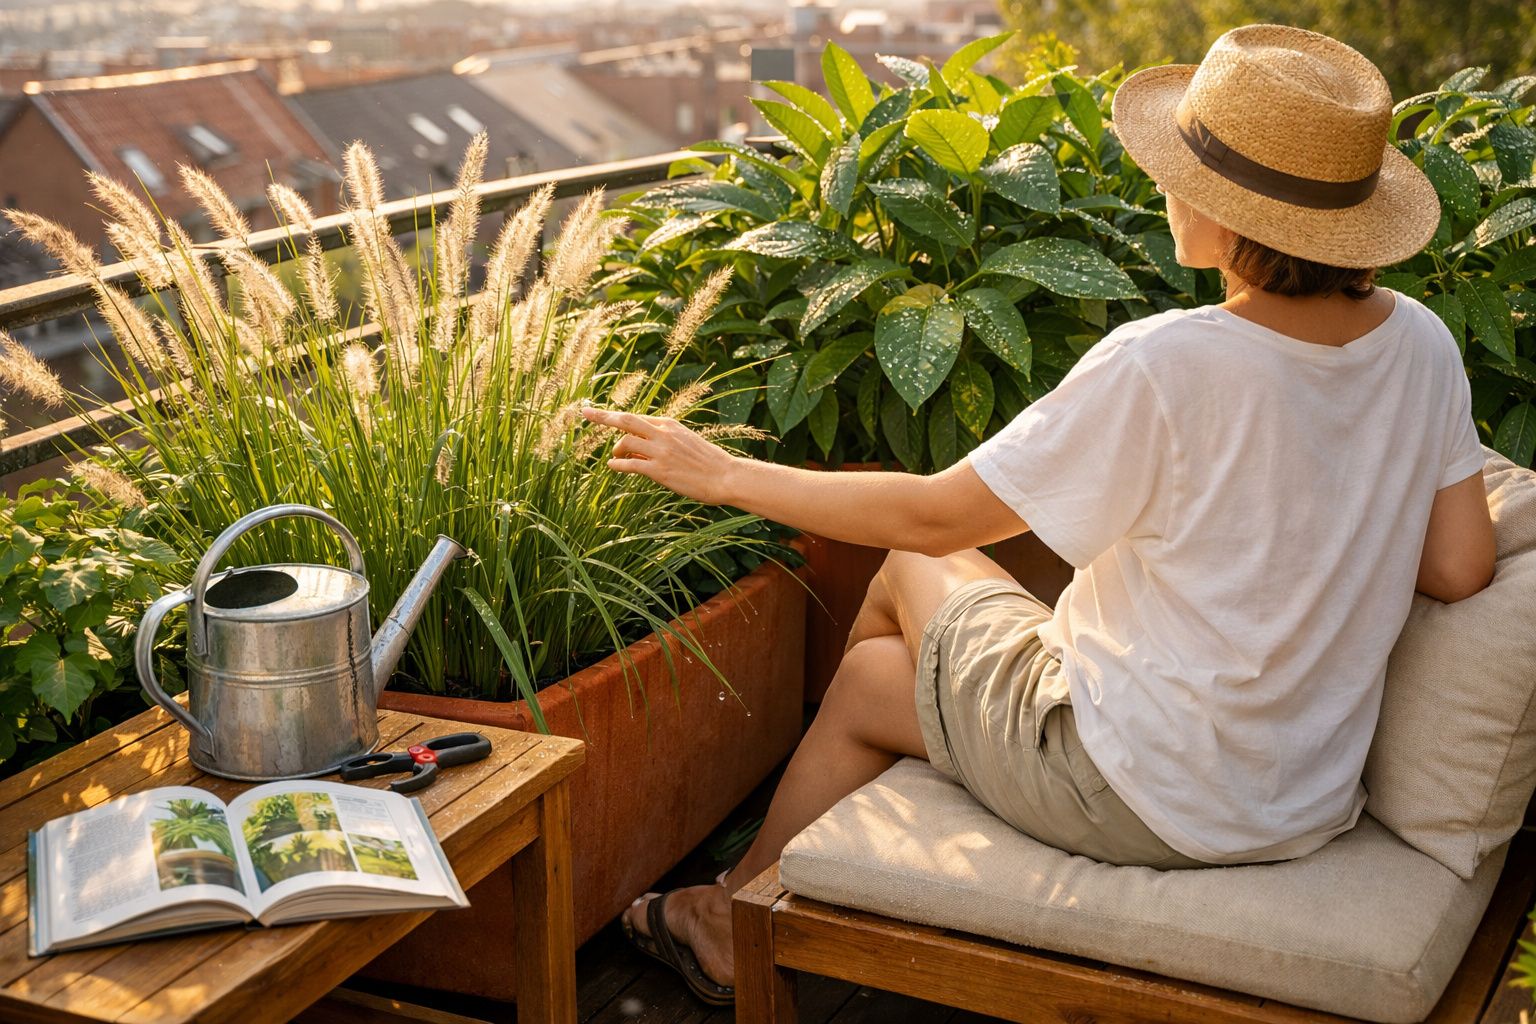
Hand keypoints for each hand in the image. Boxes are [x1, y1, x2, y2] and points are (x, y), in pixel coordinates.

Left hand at [580, 407, 737, 504]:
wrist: (725, 476)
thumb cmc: (707, 462)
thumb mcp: (685, 443)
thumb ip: (661, 441)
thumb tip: (635, 447)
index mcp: (670, 424)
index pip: (637, 417)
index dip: (616, 416)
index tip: (599, 412)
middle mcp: (663, 434)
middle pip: (626, 420)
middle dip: (603, 416)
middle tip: (584, 412)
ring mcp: (661, 451)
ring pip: (626, 442)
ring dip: (616, 450)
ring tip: (616, 458)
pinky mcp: (660, 470)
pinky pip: (630, 464)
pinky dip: (618, 465)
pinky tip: (613, 467)